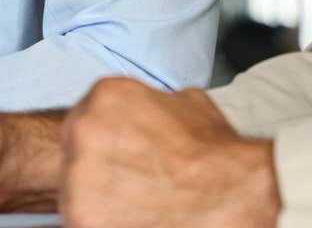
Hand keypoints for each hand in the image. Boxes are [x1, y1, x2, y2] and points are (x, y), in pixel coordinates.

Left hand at [59, 78, 278, 227]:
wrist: (235, 193)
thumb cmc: (216, 153)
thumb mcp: (184, 102)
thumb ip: (150, 104)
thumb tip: (148, 115)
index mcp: (104, 95)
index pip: (88, 120)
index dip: (107, 147)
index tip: (126, 162)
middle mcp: (82, 129)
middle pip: (75, 156)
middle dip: (101, 174)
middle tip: (135, 188)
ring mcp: (77, 176)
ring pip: (76, 193)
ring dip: (101, 204)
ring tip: (138, 208)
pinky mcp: (80, 218)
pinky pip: (81, 222)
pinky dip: (105, 225)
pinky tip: (136, 222)